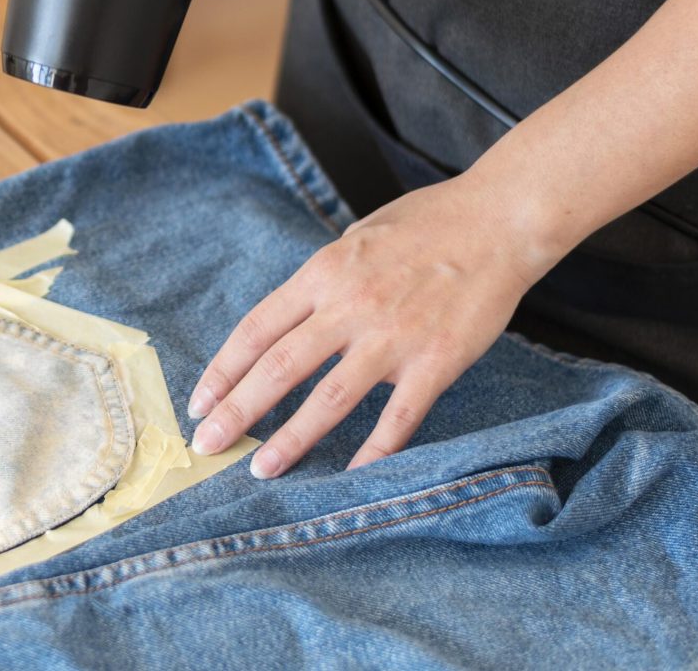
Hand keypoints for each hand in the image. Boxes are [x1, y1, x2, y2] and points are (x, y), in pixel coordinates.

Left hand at [188, 171, 563, 476]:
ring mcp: (392, 337)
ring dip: (290, 440)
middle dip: (237, 411)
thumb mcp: (356, 235)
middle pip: (279, 367)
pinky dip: (372, 452)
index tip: (200, 401)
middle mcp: (349, 306)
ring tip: (260, 469)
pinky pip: (398, 419)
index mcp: (324, 272)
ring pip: (328, 399)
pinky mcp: (436, 362)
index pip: (257, 328)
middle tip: (207, 444)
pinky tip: (348, 476)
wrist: (497, 221)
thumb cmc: (426, 222)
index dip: (223, 369)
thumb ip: (324, 278)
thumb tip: (295, 315)